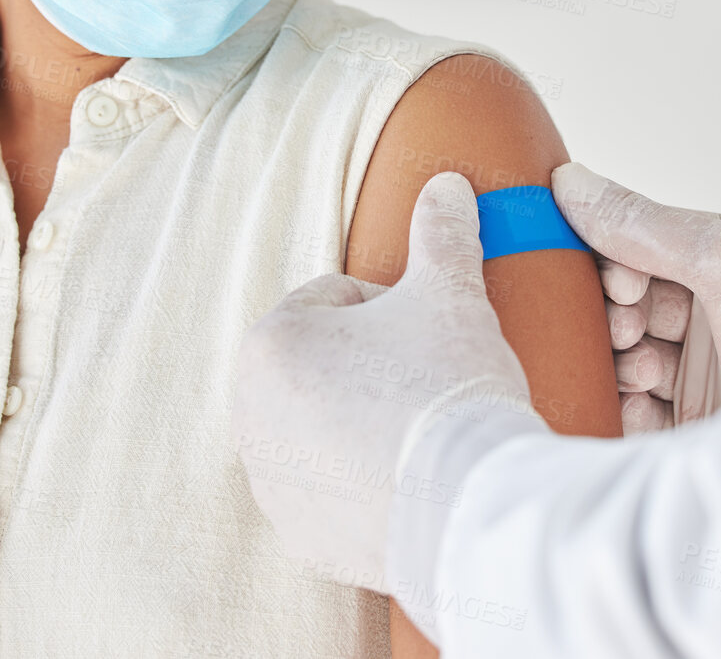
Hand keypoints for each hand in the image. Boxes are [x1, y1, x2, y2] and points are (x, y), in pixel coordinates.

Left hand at [232, 171, 545, 593]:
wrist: (470, 506)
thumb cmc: (448, 388)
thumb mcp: (450, 292)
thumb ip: (441, 232)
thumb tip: (446, 185)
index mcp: (270, 344)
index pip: (337, 298)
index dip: (393, 308)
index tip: (427, 335)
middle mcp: (250, 415)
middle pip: (326, 363)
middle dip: (372, 364)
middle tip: (429, 381)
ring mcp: (272, 482)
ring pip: (327, 426)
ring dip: (365, 421)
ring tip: (423, 432)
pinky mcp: (300, 535)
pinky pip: (334, 490)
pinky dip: (365, 481)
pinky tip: (410, 481)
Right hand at [553, 162, 720, 432]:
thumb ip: (645, 225)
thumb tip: (571, 182)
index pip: (634, 251)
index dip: (612, 263)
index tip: (621, 281)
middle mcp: (712, 322)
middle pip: (618, 309)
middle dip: (612, 318)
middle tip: (634, 331)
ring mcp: (702, 381)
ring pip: (617, 364)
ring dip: (616, 366)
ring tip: (647, 374)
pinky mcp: (692, 437)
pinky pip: (631, 420)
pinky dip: (623, 412)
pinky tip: (642, 409)